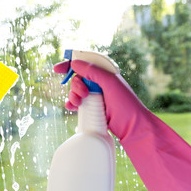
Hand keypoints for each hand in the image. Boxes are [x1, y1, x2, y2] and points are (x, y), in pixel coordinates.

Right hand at [54, 59, 190, 190]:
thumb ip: (92, 71)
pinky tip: (72, 108)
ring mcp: (95, 95)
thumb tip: (74, 63)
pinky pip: (76, 103)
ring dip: (73, 96)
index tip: (57, 69)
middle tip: (83, 94)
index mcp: (105, 73)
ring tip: (80, 103)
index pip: (85, 63)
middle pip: (77, 78)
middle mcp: (99, 83)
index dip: (70, 64)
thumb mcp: (110, 83)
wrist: (133, 128)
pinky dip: (71, 104)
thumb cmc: (126, 104)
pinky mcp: (92, 107)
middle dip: (75, 85)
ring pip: (75, 91)